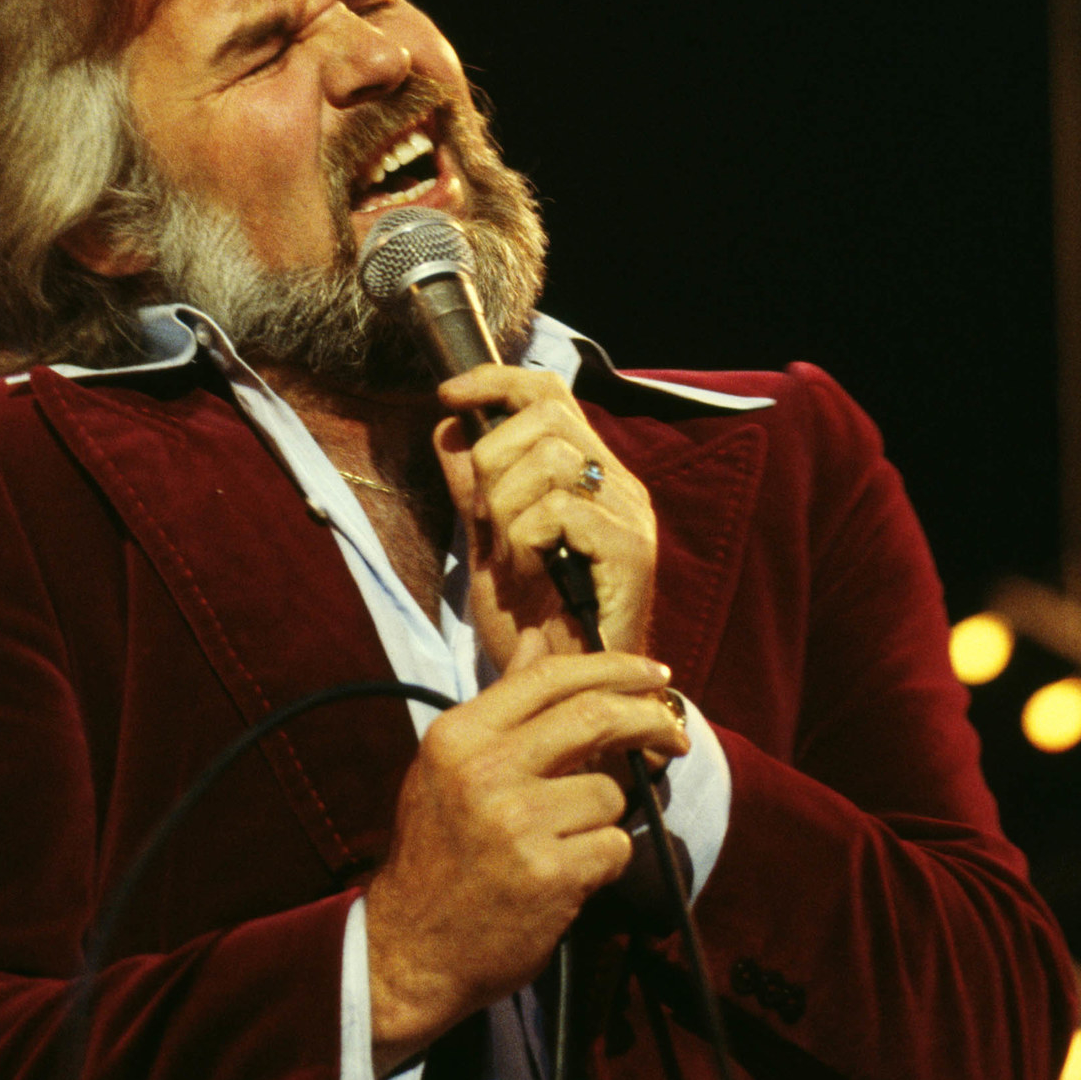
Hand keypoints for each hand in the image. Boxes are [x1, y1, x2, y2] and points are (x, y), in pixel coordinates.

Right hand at [363, 635, 691, 1066]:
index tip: (653, 673)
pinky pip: (613, 847)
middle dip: (650, 719)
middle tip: (677, 732)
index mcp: (460, 735)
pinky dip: (603, 860)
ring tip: (567, 840)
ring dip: (605, 817)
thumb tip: (537, 637)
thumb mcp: (451, 766)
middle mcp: (486, 771)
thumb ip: (503, 701)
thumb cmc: (438, 852)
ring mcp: (519, 824)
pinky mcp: (550, 876)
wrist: (411, 948)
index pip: (551, 677)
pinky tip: (570, 875)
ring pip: (610, 794)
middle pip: (595, 717)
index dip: (614, 667)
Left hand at [434, 364, 658, 666]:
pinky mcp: (632, 552)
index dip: (497, 380)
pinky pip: (561, 511)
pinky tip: (528, 575)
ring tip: (511, 558)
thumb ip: (473, 487)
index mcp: (589, 475)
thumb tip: (448, 423)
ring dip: (508, 510)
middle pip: (544, 416)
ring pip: (551, 460)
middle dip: (492, 463)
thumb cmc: (536, 626)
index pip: (549, 392)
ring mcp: (629, 516)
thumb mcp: (488, 544)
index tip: (449, 395)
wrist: (569, 698)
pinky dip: (526, 541)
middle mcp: (618, 484)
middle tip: (487, 523)